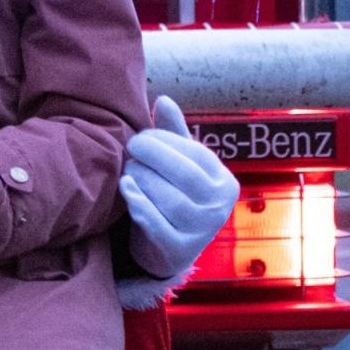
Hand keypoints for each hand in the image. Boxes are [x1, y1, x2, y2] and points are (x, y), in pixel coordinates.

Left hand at [120, 95, 238, 279]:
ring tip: (128, 169)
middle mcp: (218, 208)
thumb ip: (172, 132)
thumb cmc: (174, 192)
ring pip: (169, 200)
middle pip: (184, 176)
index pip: (195, 154)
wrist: (167, 246)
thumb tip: (164, 99)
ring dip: (142, 178)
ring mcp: (200, 232)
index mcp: (224, 181)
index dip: (164, 140)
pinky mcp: (177, 250)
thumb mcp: (179, 162)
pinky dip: (139, 203)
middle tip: (130, 148)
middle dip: (152, 156)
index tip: (141, 136)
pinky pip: (157, 225)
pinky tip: (125, 188)